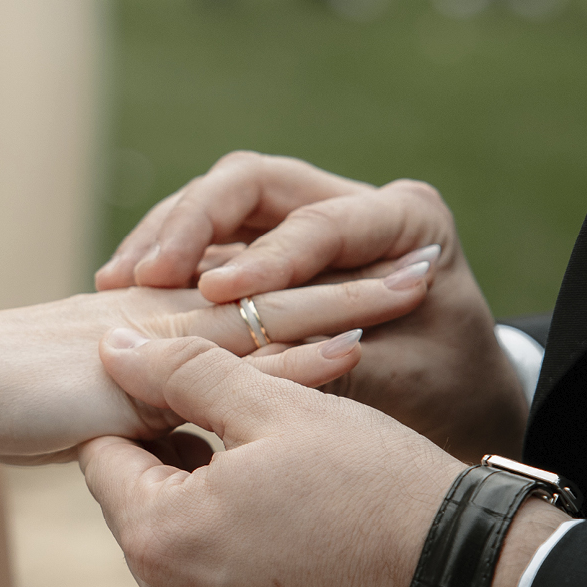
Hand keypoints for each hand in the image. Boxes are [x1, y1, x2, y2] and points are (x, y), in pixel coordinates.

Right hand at [0, 274, 422, 464]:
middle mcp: (172, 310)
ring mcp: (166, 335)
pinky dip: (301, 356)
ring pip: (274, 308)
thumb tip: (175, 446)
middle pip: (281, 283)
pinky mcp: (155, 370)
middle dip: (355, 270)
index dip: (317, 279)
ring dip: (348, 297)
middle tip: (428, 259)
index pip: (256, 289)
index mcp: (162, 315)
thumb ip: (143, 418)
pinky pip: (242, 361)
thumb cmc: (4, 398)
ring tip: (417, 284)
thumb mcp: (94, 407)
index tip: (377, 270)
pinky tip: (353, 348)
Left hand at [78, 334, 568, 586]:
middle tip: (250, 437)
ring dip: (215, 521)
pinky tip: (302, 540)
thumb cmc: (373, 483)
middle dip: (181, 470)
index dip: (142, 416)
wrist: (465, 580)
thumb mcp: (277, 406)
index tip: (191, 397)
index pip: (103, 460)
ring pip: (185, 561)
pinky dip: (248, 572)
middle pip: (142, 514)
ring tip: (284, 488)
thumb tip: (112, 350)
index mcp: (162, 538)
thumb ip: (183, 372)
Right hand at [96, 152, 524, 459]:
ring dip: (165, 238)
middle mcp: (350, 204)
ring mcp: (302, 220)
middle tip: (149, 272)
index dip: (266, 259)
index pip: (318, 225)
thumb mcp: (404, 383)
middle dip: (193, 223)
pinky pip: (205, 240)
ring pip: (217, 205)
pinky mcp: (264, 249)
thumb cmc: (448, 396)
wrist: (467, 402)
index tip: (216, 292)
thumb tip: (263, 371)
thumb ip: (338, 370)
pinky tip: (122, 288)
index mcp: (406, 218)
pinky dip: (165, 259)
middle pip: (250, 185)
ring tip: (119, 280)